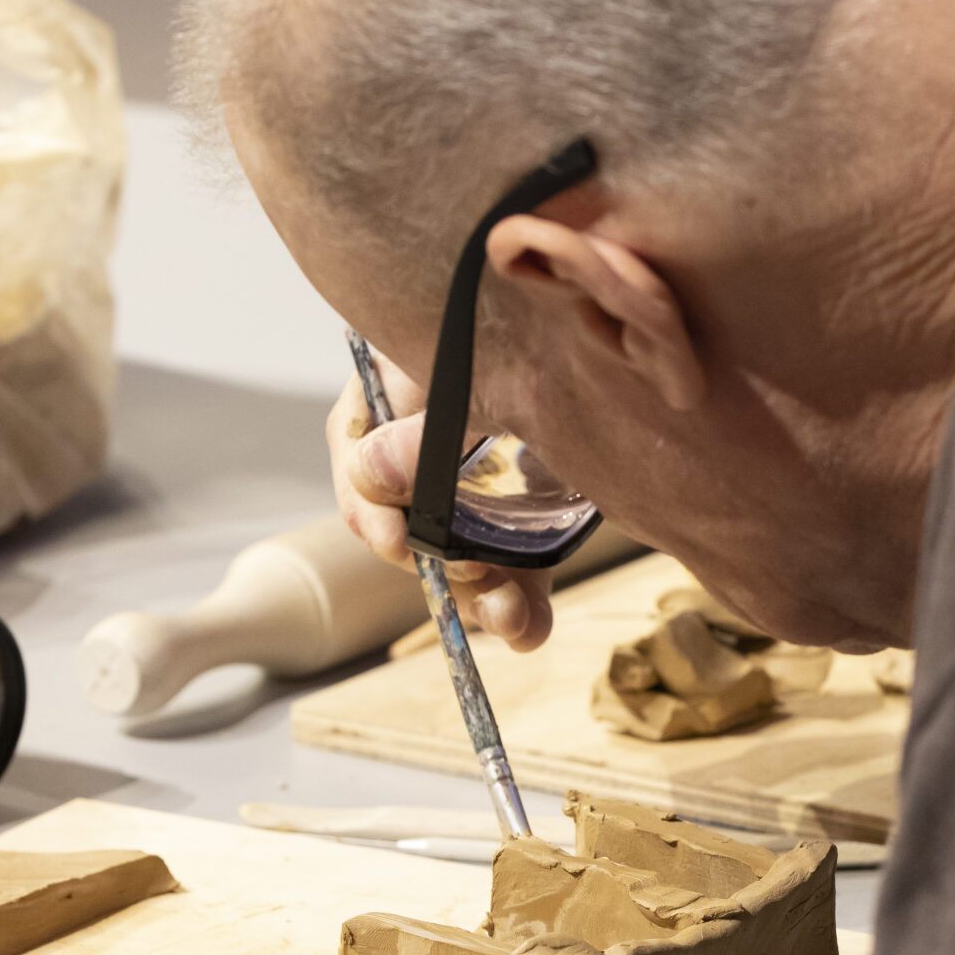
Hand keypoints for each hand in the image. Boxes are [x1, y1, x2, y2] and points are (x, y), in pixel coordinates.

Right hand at [326, 354, 556, 650]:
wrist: (597, 339)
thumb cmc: (518, 325)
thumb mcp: (465, 366)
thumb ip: (422, 421)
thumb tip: (373, 470)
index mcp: (387, 406)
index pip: (357, 466)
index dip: (373, 514)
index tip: (401, 544)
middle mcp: (420, 460)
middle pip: (408, 531)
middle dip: (439, 567)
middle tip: (475, 577)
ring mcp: (471, 499)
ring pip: (459, 564)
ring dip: (481, 600)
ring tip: (513, 617)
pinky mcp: (519, 526)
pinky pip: (511, 575)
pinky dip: (521, 606)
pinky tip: (531, 628)